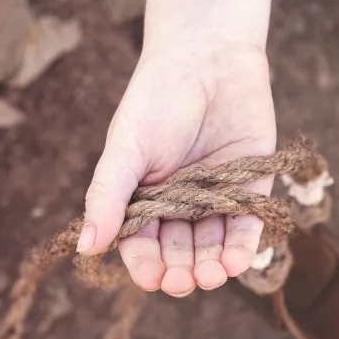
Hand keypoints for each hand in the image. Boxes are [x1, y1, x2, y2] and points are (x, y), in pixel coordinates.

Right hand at [77, 42, 275, 296]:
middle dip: (182, 268)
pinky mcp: (252, 185)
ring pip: (214, 243)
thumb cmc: (158, 99)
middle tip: (184, 281)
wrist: (209, 58)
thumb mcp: (126, 148)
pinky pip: (248, 223)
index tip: (153, 278)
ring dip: (213, 264)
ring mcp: (218, 195)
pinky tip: (235, 262)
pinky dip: (243, 245)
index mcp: (146, 196)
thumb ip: (109, 196)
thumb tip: (86, 247)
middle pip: (181, 249)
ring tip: (211, 276)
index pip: (144, 243)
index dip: (148, 264)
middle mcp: (182, 201)